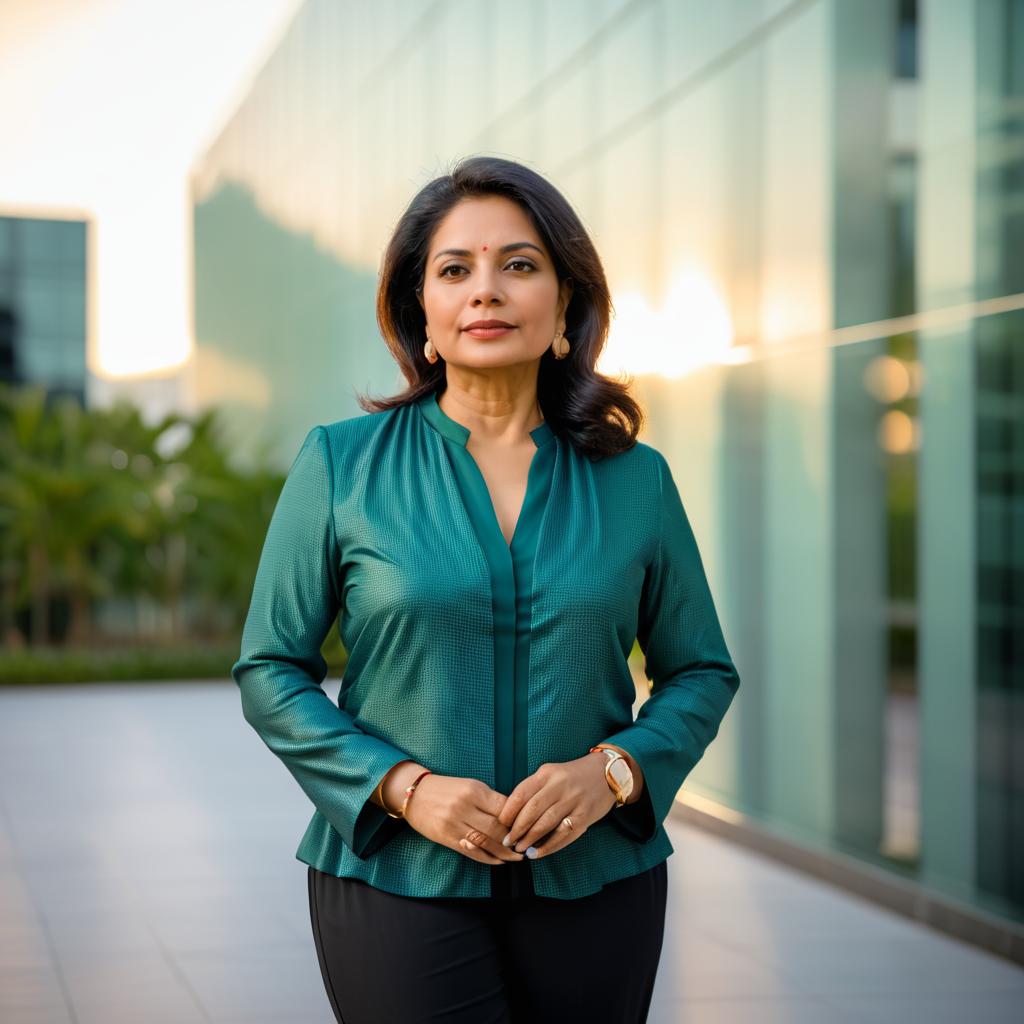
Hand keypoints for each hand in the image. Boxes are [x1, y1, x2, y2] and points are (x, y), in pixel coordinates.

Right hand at [401, 773, 527, 866]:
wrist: (415, 795)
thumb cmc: (448, 789)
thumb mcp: (470, 786)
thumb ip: (490, 800)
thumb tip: (514, 816)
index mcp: (474, 790)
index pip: (503, 808)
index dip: (518, 819)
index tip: (529, 826)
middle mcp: (464, 807)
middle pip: (496, 828)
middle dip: (514, 839)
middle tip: (526, 845)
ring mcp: (455, 824)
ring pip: (486, 843)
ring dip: (504, 853)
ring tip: (517, 857)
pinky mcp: (447, 838)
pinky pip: (472, 852)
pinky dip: (487, 858)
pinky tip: (498, 861)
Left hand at [496, 753, 616, 859]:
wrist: (607, 774)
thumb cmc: (572, 776)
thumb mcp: (551, 774)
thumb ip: (534, 789)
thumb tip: (512, 815)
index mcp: (547, 773)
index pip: (521, 794)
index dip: (508, 812)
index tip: (501, 824)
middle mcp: (560, 785)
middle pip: (532, 810)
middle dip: (517, 829)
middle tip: (507, 841)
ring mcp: (574, 801)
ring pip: (546, 823)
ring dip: (529, 839)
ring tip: (519, 849)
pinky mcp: (585, 816)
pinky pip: (563, 835)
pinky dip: (548, 846)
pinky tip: (537, 853)